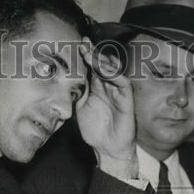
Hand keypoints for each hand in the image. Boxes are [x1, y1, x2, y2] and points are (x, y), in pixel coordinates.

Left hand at [75, 41, 136, 176]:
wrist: (108, 150)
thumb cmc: (96, 130)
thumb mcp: (81, 108)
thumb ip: (78, 93)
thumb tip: (66, 79)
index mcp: (98, 88)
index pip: (93, 67)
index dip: (87, 55)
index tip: (78, 44)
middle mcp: (109, 87)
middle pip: (103, 65)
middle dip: (94, 53)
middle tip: (84, 43)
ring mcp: (119, 93)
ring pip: (113, 71)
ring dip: (103, 62)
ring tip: (91, 55)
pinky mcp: (127, 101)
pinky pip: (124, 83)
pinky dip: (115, 75)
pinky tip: (105, 70)